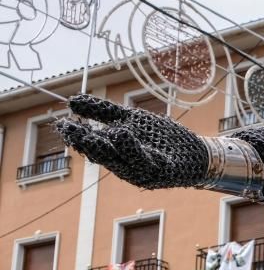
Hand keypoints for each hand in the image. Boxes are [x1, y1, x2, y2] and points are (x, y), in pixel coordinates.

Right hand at [57, 94, 207, 188]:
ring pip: (125, 160)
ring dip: (113, 146)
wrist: (196, 154)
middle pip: (104, 155)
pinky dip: (136, 149)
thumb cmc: (160, 139)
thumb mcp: (130, 121)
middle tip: (72, 129)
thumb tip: (73, 101)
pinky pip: (149, 161)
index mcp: (117, 155)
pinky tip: (125, 134)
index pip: (92, 146)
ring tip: (102, 130)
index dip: (77, 136)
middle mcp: (128, 166)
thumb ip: (104, 114)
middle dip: (88, 142)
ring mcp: (146, 168)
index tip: (62, 123)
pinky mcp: (164, 168)